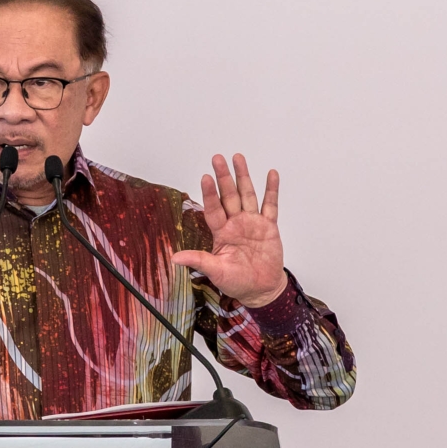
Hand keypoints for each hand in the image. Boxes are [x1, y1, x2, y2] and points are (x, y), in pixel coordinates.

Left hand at [172, 154, 286, 307]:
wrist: (262, 290)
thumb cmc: (237, 281)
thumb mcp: (216, 272)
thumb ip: (199, 261)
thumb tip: (174, 258)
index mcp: (222, 232)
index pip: (214, 209)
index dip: (210, 193)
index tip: (205, 177)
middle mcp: (236, 223)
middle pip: (229, 195)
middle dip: (224, 177)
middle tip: (218, 158)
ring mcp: (253, 223)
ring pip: (247, 195)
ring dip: (243, 176)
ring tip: (238, 158)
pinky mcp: (269, 227)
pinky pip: (270, 205)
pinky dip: (272, 190)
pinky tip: (271, 174)